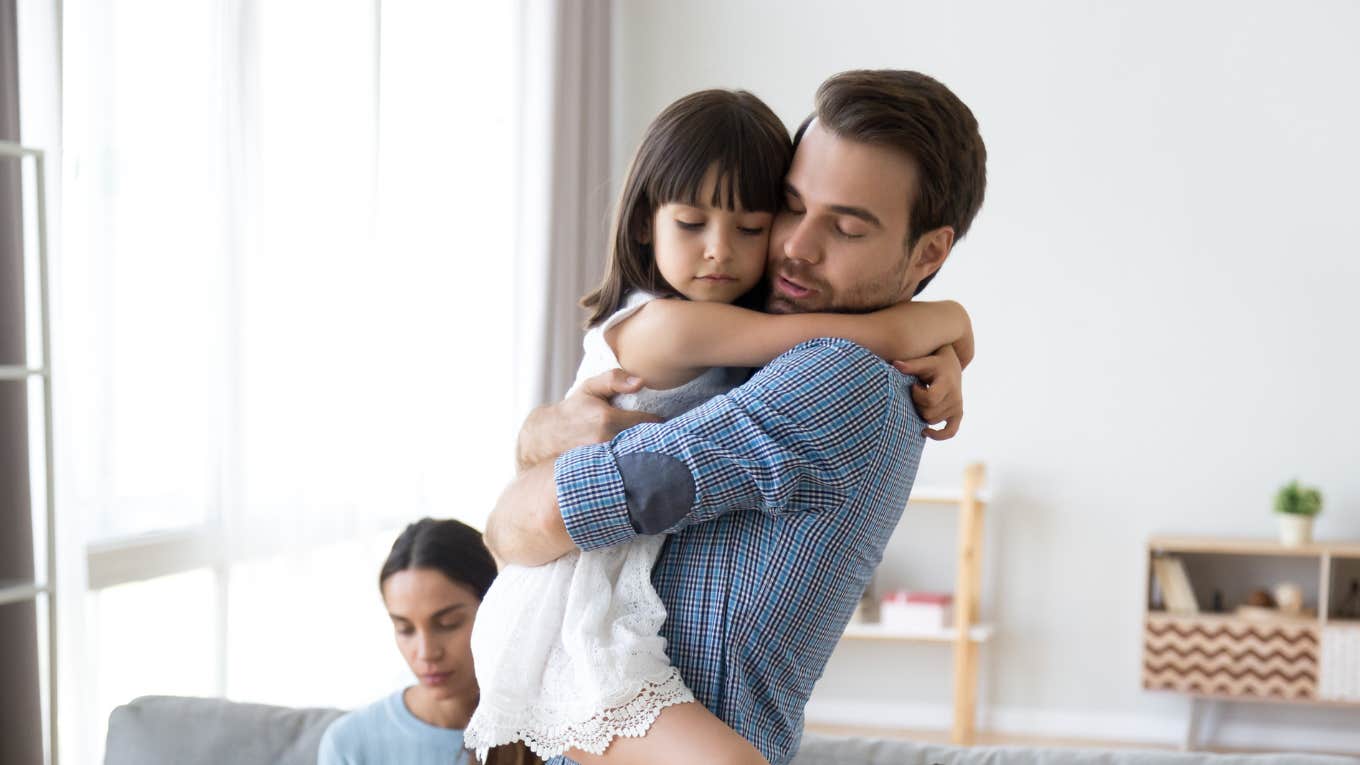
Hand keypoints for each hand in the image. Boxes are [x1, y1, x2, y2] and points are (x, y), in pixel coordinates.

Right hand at [515, 369, 662, 470]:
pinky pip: (627, 475)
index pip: (651, 423)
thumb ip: (614, 379)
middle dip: (659, 442)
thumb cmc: (572, 410)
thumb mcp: (589, 388)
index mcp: (608, 420)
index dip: (662, 423)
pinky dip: (636, 471)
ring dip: (649, 457)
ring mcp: (602, 464)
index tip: (667, 422)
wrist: (544, 439)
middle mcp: (606, 443)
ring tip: (655, 453)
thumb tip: (641, 382)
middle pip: (648, 445)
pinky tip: (640, 468)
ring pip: (639, 461)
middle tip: (667, 439)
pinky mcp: (599, 478)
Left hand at [892, 344, 963, 440]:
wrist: (951, 366)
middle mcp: (955, 398)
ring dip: (923, 413)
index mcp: (947, 384)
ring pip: (932, 421)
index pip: (930, 399)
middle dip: (918, 404)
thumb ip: (911, 365)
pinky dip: (937, 435)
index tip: (915, 386)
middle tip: (917, 392)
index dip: (917, 395)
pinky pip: (950, 432)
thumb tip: (895, 364)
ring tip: (923, 398)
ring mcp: (957, 407)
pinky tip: (924, 431)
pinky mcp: (958, 415)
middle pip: (928, 413)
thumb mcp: (925, 362)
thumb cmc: (934, 363)